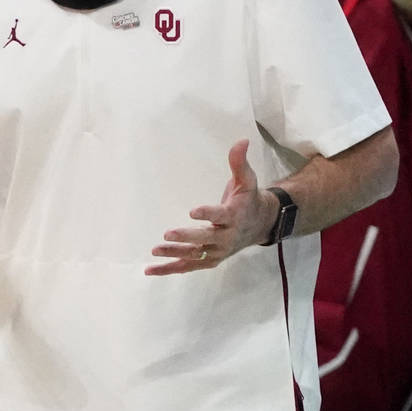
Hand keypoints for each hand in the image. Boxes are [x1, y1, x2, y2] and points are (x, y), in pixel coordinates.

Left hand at [145, 139, 278, 275]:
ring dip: (174, 254)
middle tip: (167, 234)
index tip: (193, 211)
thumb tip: (241, 140)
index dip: (207, 213)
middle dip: (187, 237)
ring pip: (195, 255)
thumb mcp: (247, 179)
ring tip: (155, 251)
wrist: (261, 224)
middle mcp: (226, 237)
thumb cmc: (249, 199)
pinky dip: (169, 269)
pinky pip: (188, 266)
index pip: (220, 215)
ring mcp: (218, 251)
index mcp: (234, 216)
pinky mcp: (209, 259)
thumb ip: (239, 162)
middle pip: (205, 239)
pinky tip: (150, 270)